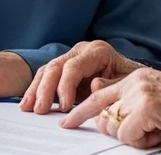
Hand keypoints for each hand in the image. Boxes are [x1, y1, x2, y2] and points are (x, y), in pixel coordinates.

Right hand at [20, 40, 143, 113]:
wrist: (132, 75)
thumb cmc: (130, 79)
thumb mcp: (126, 82)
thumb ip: (111, 84)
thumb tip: (93, 85)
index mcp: (97, 51)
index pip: (73, 67)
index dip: (66, 87)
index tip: (65, 107)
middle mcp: (81, 51)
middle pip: (56, 66)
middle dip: (46, 89)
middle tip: (40, 110)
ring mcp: (71, 57)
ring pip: (47, 70)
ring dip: (36, 89)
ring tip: (28, 107)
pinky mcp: (65, 68)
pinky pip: (46, 76)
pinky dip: (37, 89)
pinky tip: (29, 102)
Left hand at [59, 68, 160, 148]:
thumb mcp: (154, 96)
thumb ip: (130, 97)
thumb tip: (100, 92)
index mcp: (134, 77)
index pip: (98, 93)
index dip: (81, 110)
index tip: (68, 121)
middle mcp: (133, 82)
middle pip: (100, 112)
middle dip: (105, 128)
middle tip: (123, 131)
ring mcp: (139, 94)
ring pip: (113, 126)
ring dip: (131, 137)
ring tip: (152, 131)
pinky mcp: (146, 108)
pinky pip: (126, 135)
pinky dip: (140, 141)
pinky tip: (157, 134)